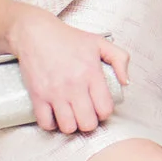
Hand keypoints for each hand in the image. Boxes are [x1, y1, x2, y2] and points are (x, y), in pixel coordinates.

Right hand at [8, 11, 130, 135]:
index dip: (105, 112)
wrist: (35, 33)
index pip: (105, 109)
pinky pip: (45, 123)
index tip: (99, 107)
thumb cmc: (68, 39)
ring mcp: (54, 92)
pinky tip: (55, 115)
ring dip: (71, 125)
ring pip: (68, 127)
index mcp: (91, 73)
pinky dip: (51, 124)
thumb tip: (126, 82)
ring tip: (71, 116)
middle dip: (89, 122)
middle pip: (87, 123)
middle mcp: (74, 85)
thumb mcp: (99, 42)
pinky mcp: (37, 96)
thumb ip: (120, 59)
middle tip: (86, 114)